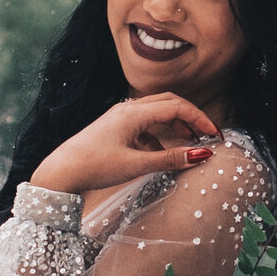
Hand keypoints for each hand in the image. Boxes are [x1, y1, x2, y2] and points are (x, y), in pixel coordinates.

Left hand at [28, 93, 221, 198]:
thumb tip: (201, 155)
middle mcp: (127, 109)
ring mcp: (120, 117)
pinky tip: (160, 153)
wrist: (61, 172)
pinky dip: (159, 135)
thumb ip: (170, 159)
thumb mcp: (136, 165)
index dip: (199, 119)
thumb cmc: (95, 167)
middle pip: (168, 103)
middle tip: (207, 135)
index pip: (176, 107)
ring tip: (188, 143)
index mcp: (134, 113)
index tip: (215, 135)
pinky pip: (144, 124)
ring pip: (156, 112)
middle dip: (190, 117)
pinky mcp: (115, 128)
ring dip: (175, 125)